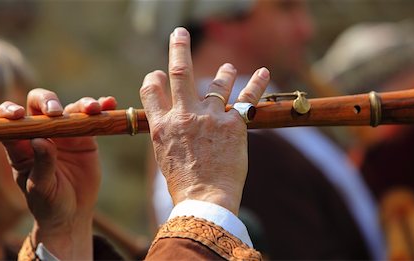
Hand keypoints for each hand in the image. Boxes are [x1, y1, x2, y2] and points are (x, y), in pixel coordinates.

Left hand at [0, 88, 116, 259]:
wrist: (73, 214)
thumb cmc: (48, 204)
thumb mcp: (41, 188)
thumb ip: (41, 165)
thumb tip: (39, 140)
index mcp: (21, 145)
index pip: (9, 122)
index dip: (9, 112)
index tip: (18, 115)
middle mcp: (41, 134)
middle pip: (39, 105)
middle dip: (48, 101)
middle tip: (57, 112)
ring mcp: (64, 133)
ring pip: (70, 108)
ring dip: (82, 104)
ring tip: (94, 109)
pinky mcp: (85, 136)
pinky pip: (91, 118)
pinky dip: (100, 108)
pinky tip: (109, 103)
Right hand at [140, 27, 268, 214]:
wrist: (205, 200)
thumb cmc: (183, 184)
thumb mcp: (164, 156)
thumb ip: (166, 134)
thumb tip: (171, 122)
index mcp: (162, 125)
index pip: (151, 90)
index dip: (153, 78)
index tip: (158, 74)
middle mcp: (184, 115)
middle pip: (179, 72)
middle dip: (178, 48)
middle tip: (179, 33)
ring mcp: (210, 117)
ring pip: (216, 83)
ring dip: (222, 72)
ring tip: (226, 68)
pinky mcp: (234, 125)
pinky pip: (247, 98)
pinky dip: (256, 83)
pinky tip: (262, 72)